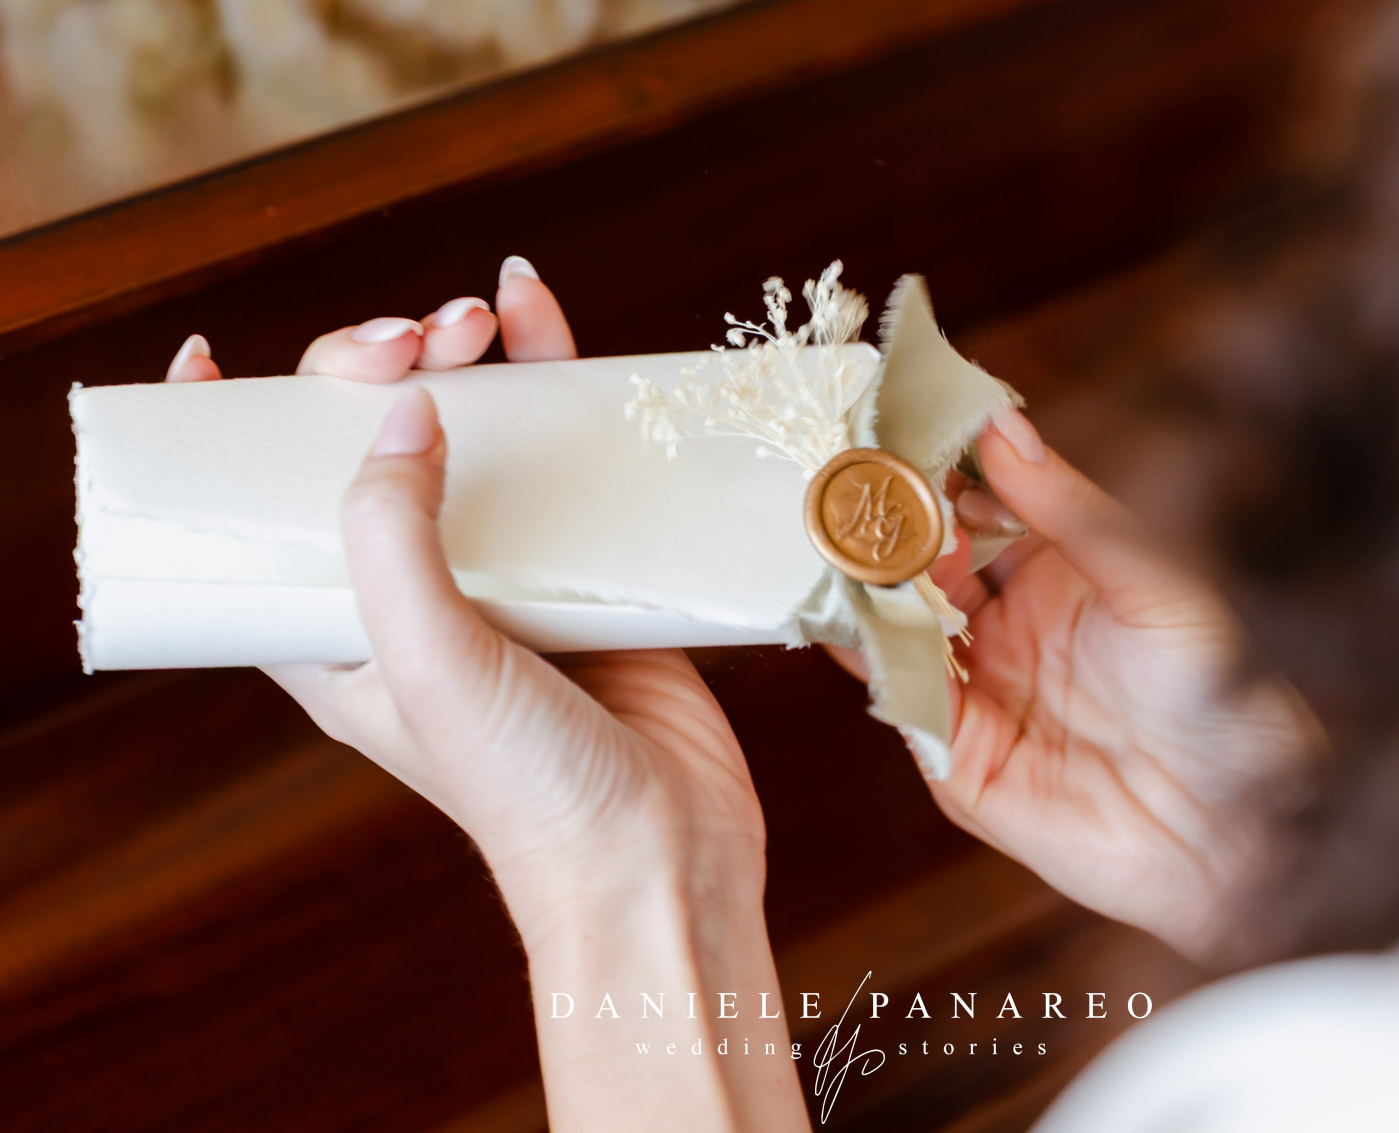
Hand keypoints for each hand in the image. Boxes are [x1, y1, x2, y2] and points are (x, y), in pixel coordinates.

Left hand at [162, 258, 806, 1129]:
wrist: (662, 858)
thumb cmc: (527, 792)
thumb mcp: (424, 660)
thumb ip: (391, 531)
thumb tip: (404, 406)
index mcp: (336, 634)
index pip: (256, 516)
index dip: (225, 435)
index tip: (213, 358)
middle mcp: (412, 598)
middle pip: (366, 449)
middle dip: (376, 369)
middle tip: (421, 339)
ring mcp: (504, 579)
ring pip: (467, 436)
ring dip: (465, 360)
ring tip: (485, 315)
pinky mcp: (588, 571)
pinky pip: (561, 456)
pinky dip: (552, 383)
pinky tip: (542, 318)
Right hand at [853, 407, 1323, 957]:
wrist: (1241, 830)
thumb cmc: (1226, 698)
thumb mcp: (1153, 581)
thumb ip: (1069, 511)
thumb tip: (1000, 426)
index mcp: (1054, 574)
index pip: (973, 505)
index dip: (933, 467)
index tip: (891, 418)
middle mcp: (1004, 628)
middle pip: (921, 563)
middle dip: (884, 520)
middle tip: (845, 471)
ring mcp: (975, 692)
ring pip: (896, 625)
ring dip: (864, 581)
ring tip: (834, 528)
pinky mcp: (956, 758)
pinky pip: (900, 698)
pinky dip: (869, 654)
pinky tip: (851, 609)